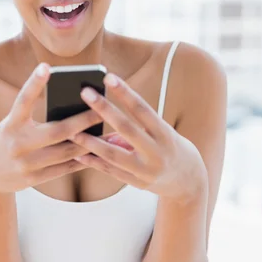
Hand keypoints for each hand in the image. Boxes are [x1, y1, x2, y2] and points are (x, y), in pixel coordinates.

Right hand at [0, 63, 101, 193]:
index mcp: (11, 124)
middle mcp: (17, 143)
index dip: (34, 83)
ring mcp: (25, 163)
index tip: (46, 66)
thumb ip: (33, 117)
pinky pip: (64, 169)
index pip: (23, 101)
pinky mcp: (33, 179)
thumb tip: (70, 107)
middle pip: (57, 131)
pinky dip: (82, 160)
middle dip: (82, 120)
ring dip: (89, 143)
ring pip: (66, 152)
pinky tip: (97, 153)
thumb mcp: (12, 125)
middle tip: (101, 110)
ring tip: (109, 134)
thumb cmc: (7, 140)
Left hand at [69, 73, 207, 202]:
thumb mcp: (161, 133)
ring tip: (73, 131)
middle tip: (84, 93)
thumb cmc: (171, 148)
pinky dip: (94, 162)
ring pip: (114, 155)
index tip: (108, 77)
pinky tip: (78, 154)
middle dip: (104, 109)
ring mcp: (146, 171)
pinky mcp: (137, 184)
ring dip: (91, 142)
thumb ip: (136, 127)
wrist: (189, 182)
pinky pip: (112, 171)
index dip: (124, 92)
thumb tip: (104, 118)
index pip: (142, 109)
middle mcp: (157, 152)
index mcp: (165, 134)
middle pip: (126, 128)